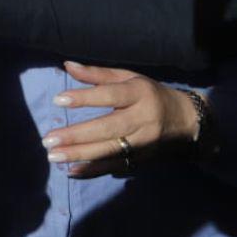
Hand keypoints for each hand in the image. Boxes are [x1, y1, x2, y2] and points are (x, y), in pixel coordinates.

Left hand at [41, 61, 199, 177]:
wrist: (187, 122)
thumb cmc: (151, 94)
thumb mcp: (129, 78)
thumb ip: (98, 74)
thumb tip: (67, 65)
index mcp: (140, 94)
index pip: (110, 96)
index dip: (85, 98)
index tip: (58, 100)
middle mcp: (143, 120)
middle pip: (108, 128)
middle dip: (77, 136)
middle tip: (49, 140)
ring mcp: (143, 143)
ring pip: (110, 151)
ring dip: (80, 155)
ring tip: (54, 156)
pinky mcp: (142, 159)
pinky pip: (115, 166)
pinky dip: (93, 170)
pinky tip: (72, 171)